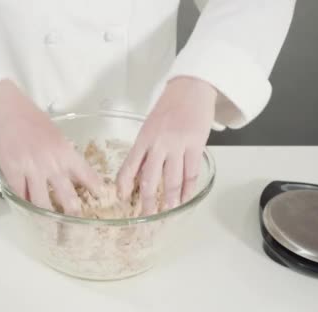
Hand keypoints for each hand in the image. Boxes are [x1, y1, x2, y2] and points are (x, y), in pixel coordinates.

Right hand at [0, 80, 100, 214]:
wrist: (5, 109)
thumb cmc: (30, 119)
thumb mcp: (55, 135)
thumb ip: (63, 154)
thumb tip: (70, 174)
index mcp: (66, 152)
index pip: (87, 175)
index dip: (96, 190)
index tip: (102, 201)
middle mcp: (51, 163)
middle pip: (67, 197)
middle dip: (72, 214)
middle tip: (76, 226)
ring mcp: (31, 169)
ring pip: (42, 203)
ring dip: (47, 218)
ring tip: (51, 228)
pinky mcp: (13, 172)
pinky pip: (21, 195)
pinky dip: (25, 204)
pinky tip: (28, 209)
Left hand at [117, 76, 216, 214]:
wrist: (191, 89)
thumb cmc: (168, 108)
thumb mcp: (149, 127)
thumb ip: (144, 150)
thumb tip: (137, 176)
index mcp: (143, 138)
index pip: (130, 165)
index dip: (124, 184)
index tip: (122, 199)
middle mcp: (159, 143)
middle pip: (151, 179)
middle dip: (148, 201)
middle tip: (147, 216)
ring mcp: (178, 145)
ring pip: (173, 179)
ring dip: (170, 199)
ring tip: (168, 211)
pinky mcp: (196, 145)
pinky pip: (191, 173)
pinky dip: (188, 188)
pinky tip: (185, 198)